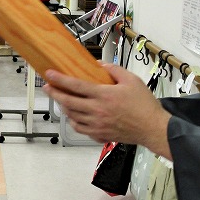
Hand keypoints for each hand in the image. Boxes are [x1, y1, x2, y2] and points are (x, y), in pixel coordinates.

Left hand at [43, 64, 172, 158]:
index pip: (76, 85)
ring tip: (61, 99)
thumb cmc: (144, 105)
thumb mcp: (132, 80)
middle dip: (54, 93)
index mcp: (104, 95)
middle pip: (68, 102)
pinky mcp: (99, 134)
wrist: (152, 128)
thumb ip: (114, 70)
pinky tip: (73, 116)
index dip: (60, 79)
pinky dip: (73, 121)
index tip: (49, 74)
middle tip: (47, 87)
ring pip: (71, 116)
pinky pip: (79, 129)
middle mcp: (97, 111)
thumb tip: (99, 65)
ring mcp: (96, 124)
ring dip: (63, 107)